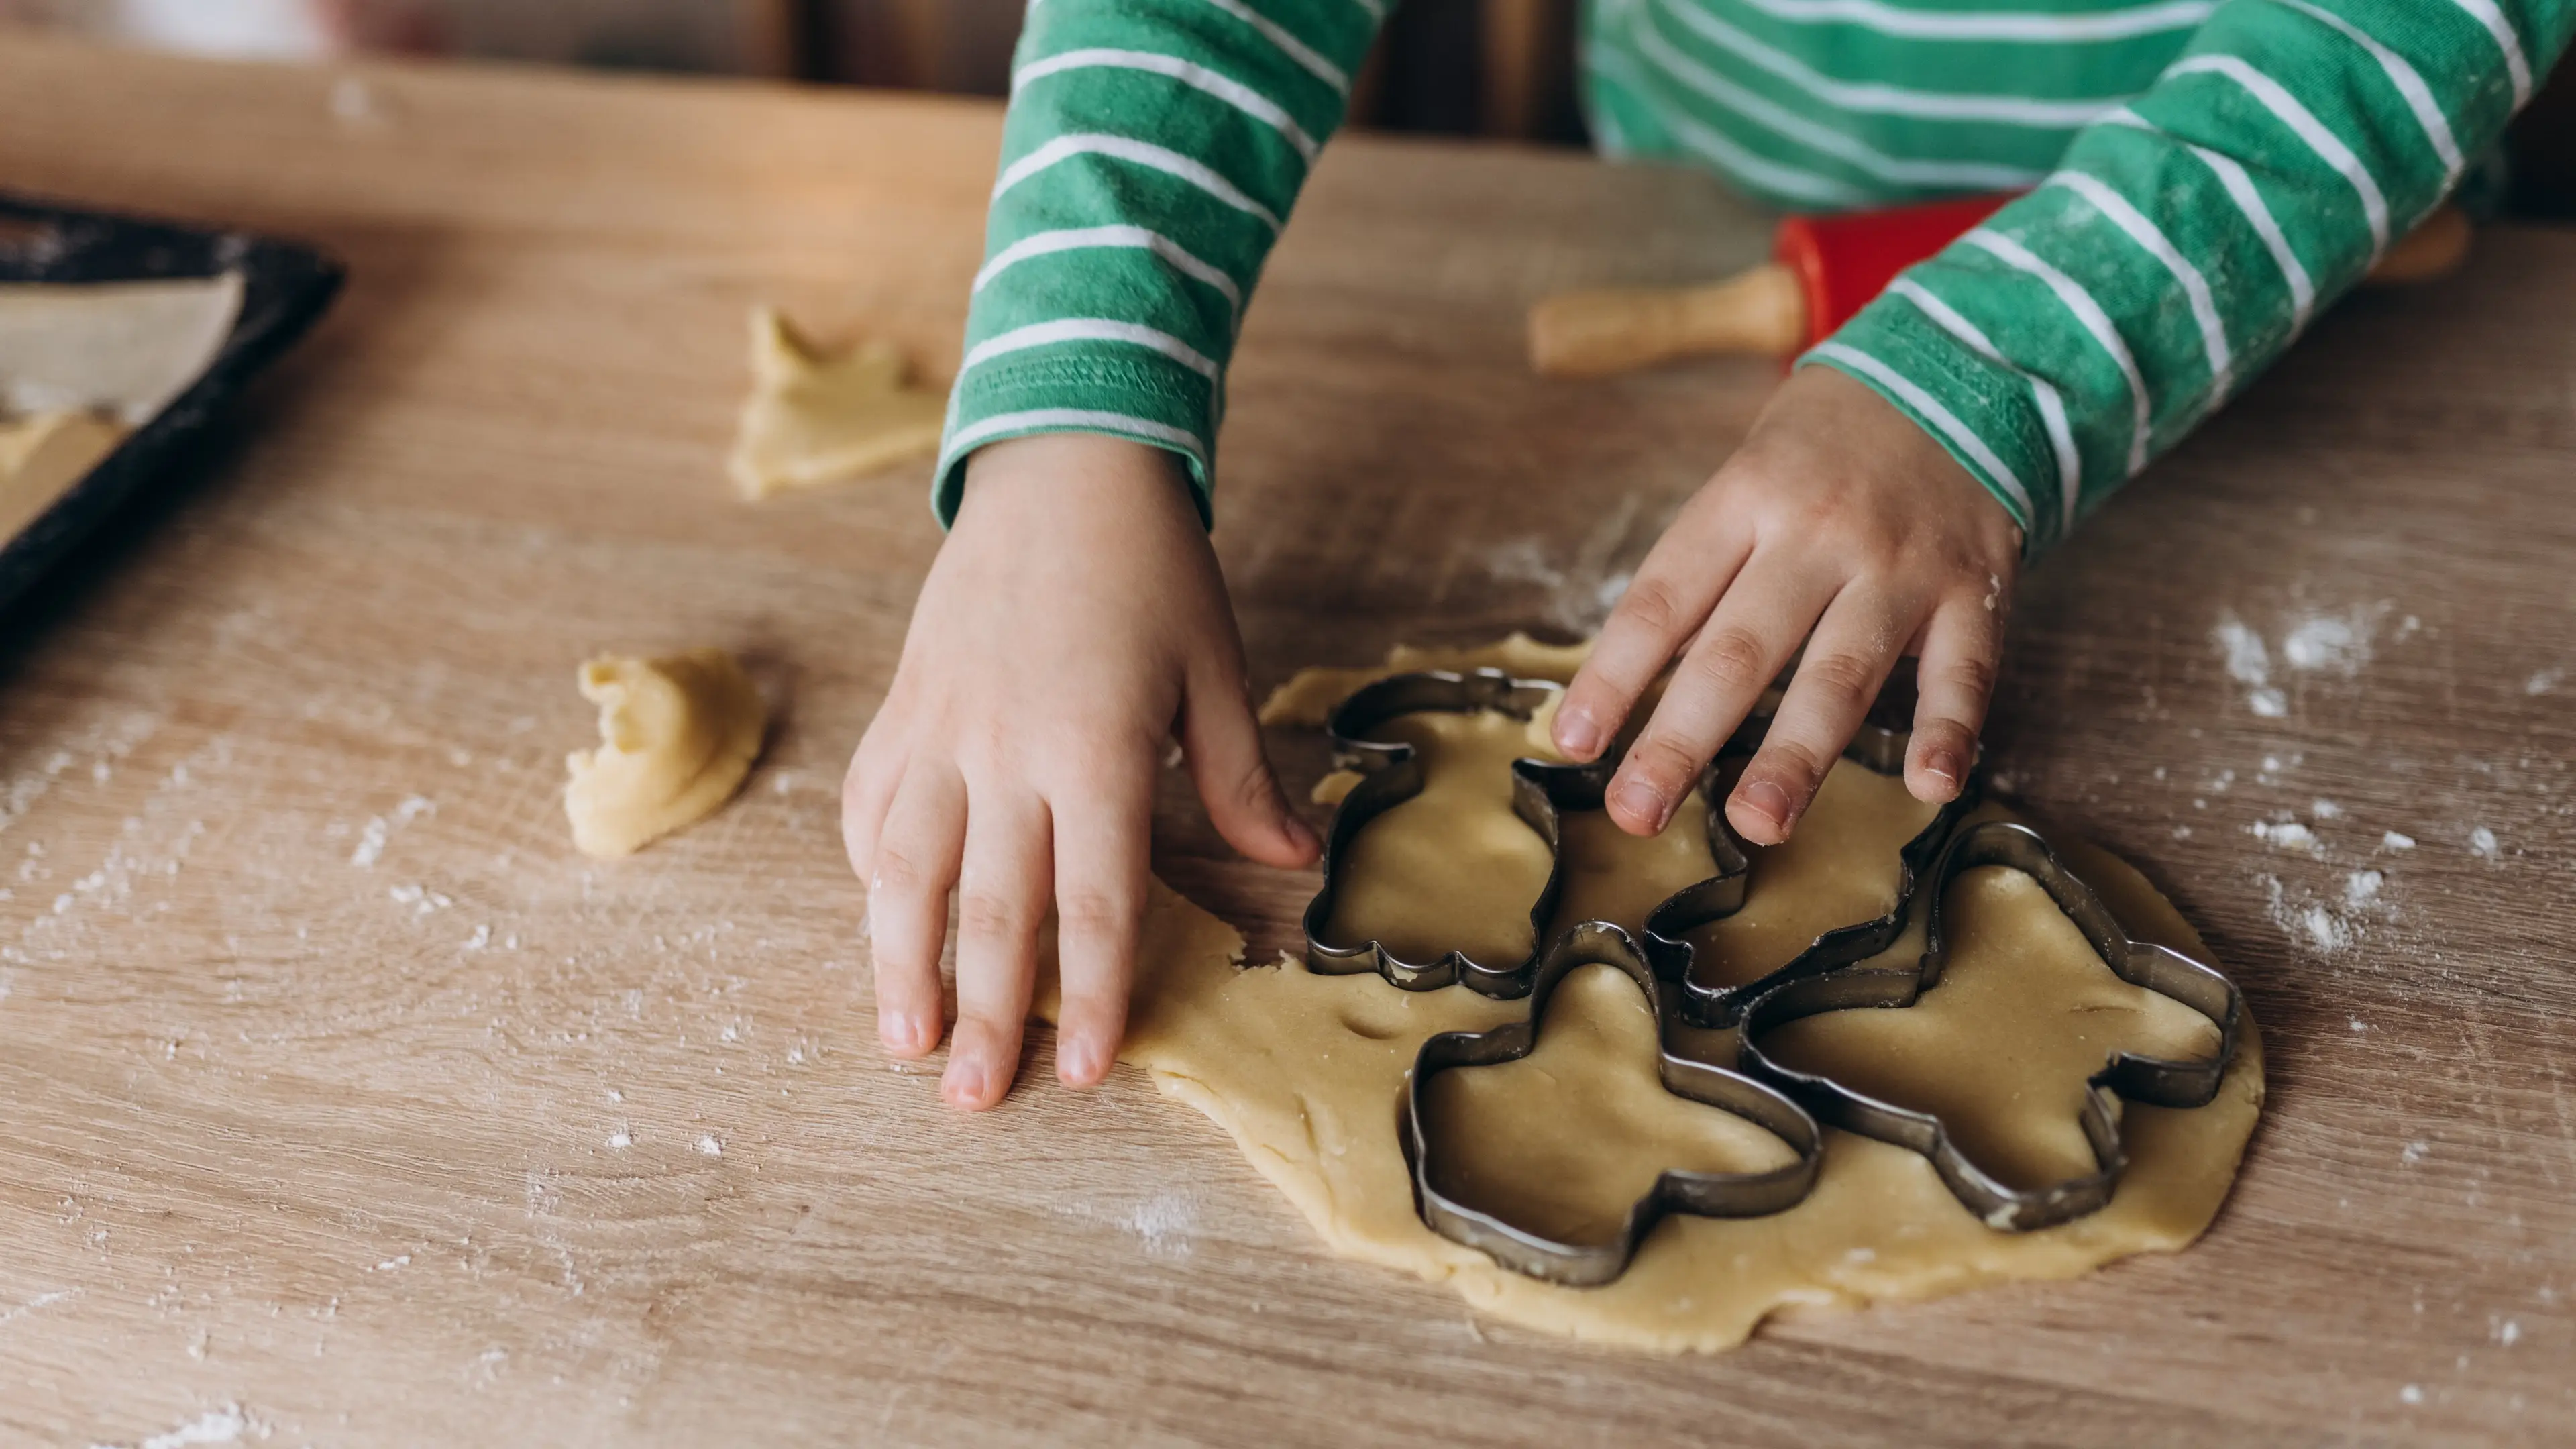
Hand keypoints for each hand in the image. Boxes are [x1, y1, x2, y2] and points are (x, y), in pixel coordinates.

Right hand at [843, 434, 1319, 1109]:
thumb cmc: (1153, 571)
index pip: (1095, 900)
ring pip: (906, 870)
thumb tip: (1292, 862)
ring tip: (901, 1042)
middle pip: (991, 909)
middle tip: (975, 1099)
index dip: (1092, 993)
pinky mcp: (902, 706)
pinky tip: (878, 921)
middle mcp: (1007, 750)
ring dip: (899, 964)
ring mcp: (941, 728)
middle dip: (985, 1014)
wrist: (1061, 466)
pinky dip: (871, 870)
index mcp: (1096, 748)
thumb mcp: (1216, 669)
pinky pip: (873, 806)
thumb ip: (1241, 777)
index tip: (1087, 1070)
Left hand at [1552, 365, 2022, 843]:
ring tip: (1756, 823)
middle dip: (1682, 737)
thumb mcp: (1745, 483)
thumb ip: (1704, 581)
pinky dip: (1948, 728)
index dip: (1615, 673)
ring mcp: (1900, 564)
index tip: (1573, 741)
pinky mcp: (1974, 589)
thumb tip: (1633, 693)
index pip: (1663, 598)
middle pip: (1739, 648)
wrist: (1954, 378)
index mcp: (1743, 500)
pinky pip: (1963, 669)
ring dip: (1797, 754)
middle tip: (1635, 811)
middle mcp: (1817, 532)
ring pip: (1841, 670)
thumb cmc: (1820, 454)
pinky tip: (1928, 786)